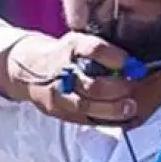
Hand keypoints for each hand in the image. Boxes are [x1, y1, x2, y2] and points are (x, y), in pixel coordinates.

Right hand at [4, 32, 138, 124]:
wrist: (27, 70)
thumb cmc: (63, 54)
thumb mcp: (78, 41)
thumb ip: (102, 50)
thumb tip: (134, 62)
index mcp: (71, 47)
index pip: (94, 50)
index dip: (114, 57)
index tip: (130, 62)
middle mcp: (63, 71)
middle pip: (92, 84)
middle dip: (117, 88)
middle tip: (133, 87)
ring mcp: (59, 94)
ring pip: (87, 105)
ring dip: (112, 108)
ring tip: (130, 107)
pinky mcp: (59, 111)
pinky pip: (83, 118)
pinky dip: (104, 119)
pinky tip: (120, 118)